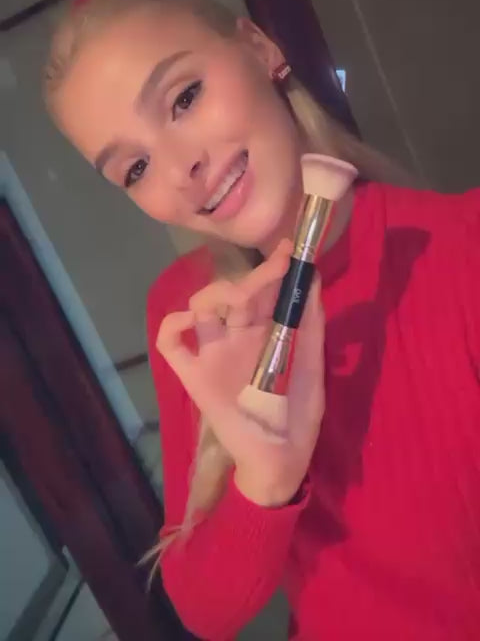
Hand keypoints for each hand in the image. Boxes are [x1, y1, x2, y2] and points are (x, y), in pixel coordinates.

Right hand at [157, 241, 324, 506]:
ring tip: (236, 300)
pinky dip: (173, 326)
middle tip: (273, 267)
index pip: (263, 291)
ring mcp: (212, 353)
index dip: (273, 268)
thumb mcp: (313, 368)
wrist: (279, 460)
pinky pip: (171, 343)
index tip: (289, 249)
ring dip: (213, 294)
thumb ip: (312, 328)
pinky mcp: (194, 375)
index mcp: (266, 334)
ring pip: (200, 307)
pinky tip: (190, 321)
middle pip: (233, 292)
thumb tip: (313, 281)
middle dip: (252, 276)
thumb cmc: (298, 416)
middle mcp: (236, 337)